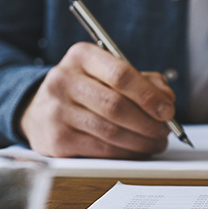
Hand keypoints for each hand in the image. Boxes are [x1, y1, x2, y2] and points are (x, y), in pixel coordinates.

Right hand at [19, 42, 173, 157]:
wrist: (40, 110)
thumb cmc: (85, 89)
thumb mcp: (109, 73)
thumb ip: (143, 81)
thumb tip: (166, 98)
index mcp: (82, 56)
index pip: (120, 74)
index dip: (148, 94)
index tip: (168, 109)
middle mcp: (64, 80)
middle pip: (116, 105)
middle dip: (148, 121)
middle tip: (165, 129)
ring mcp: (56, 111)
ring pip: (110, 131)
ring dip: (141, 140)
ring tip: (156, 141)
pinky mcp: (56, 140)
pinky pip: (100, 149)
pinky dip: (125, 152)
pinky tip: (137, 150)